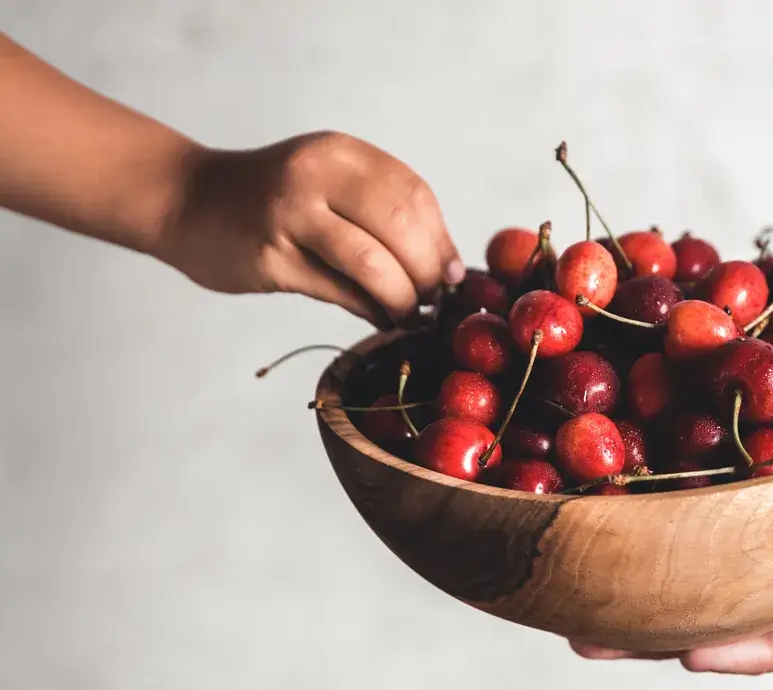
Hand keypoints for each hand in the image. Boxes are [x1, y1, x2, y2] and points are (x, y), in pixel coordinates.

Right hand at [158, 132, 463, 327]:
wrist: (186, 201)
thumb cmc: (272, 200)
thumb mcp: (328, 182)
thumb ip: (383, 211)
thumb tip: (449, 267)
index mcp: (339, 152)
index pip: (413, 193)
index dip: (441, 238)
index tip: (451, 271)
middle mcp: (314, 175)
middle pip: (400, 225)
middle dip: (427, 271)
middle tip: (434, 298)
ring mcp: (288, 215)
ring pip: (372, 263)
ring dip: (402, 297)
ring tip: (408, 313)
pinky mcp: (270, 258)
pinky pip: (339, 291)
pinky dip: (370, 310)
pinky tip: (380, 318)